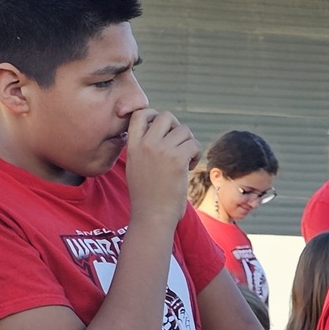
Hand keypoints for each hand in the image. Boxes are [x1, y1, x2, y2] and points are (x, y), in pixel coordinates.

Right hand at [125, 108, 200, 224]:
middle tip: (178, 146)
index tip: (163, 131)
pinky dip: (195, 154)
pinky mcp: (177, 159)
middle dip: (176, 127)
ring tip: (183, 160)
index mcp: (132, 146)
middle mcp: (146, 144)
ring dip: (188, 143)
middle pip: (166, 116)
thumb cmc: (146, 196)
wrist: (152, 216)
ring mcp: (161, 151)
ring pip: (184, 130)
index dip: (154, 115)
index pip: (140, 113)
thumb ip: (143, 148)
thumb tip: (161, 131)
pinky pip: (194, 144)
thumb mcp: (135, 167)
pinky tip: (188, 168)